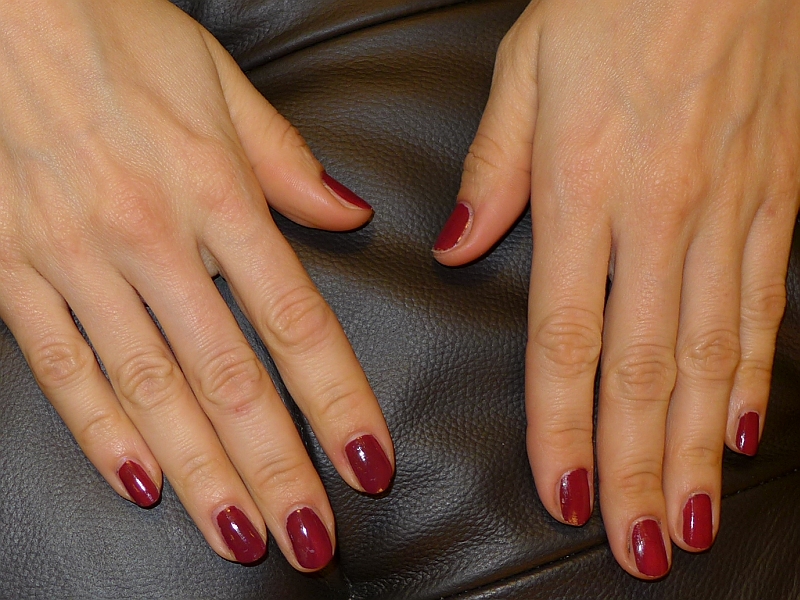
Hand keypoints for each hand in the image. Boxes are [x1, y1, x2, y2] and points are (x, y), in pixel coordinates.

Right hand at [0, 0, 393, 569]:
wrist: (0, 6)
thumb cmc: (116, 35)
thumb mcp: (220, 83)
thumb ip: (286, 162)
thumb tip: (348, 214)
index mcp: (217, 192)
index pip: (295, 322)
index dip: (337, 400)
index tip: (369, 461)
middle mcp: (151, 238)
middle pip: (228, 378)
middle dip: (276, 468)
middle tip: (313, 540)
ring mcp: (76, 260)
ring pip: (150, 391)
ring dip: (201, 474)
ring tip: (240, 537)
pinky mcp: (10, 268)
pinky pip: (60, 367)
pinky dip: (100, 433)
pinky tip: (139, 486)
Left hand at [434, 0, 799, 577]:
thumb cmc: (612, 1)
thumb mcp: (524, 70)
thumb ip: (491, 169)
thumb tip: (456, 248)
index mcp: (582, 182)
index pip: (566, 336)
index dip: (562, 425)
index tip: (563, 494)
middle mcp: (660, 210)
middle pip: (644, 369)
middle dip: (638, 469)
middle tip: (634, 547)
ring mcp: (730, 207)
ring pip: (713, 354)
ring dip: (699, 448)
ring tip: (688, 520)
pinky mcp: (779, 194)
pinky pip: (766, 303)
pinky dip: (755, 377)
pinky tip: (744, 432)